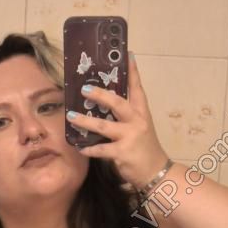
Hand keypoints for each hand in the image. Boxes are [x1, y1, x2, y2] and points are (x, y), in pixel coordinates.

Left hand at [66, 52, 168, 189]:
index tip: (127, 55)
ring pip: (104, 126)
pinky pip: (101, 150)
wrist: (156, 172)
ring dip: (85, 121)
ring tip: (71, 116)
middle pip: (118, 103)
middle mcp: (136, 122)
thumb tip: (104, 106)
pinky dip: (89, 149)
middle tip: (84, 88)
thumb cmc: (144, 149)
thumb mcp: (140, 128)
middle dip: (100, 95)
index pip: (137, 89)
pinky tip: (80, 147)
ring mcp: (130, 137)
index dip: (132, 72)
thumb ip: (126, 117)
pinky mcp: (122, 153)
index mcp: (142, 113)